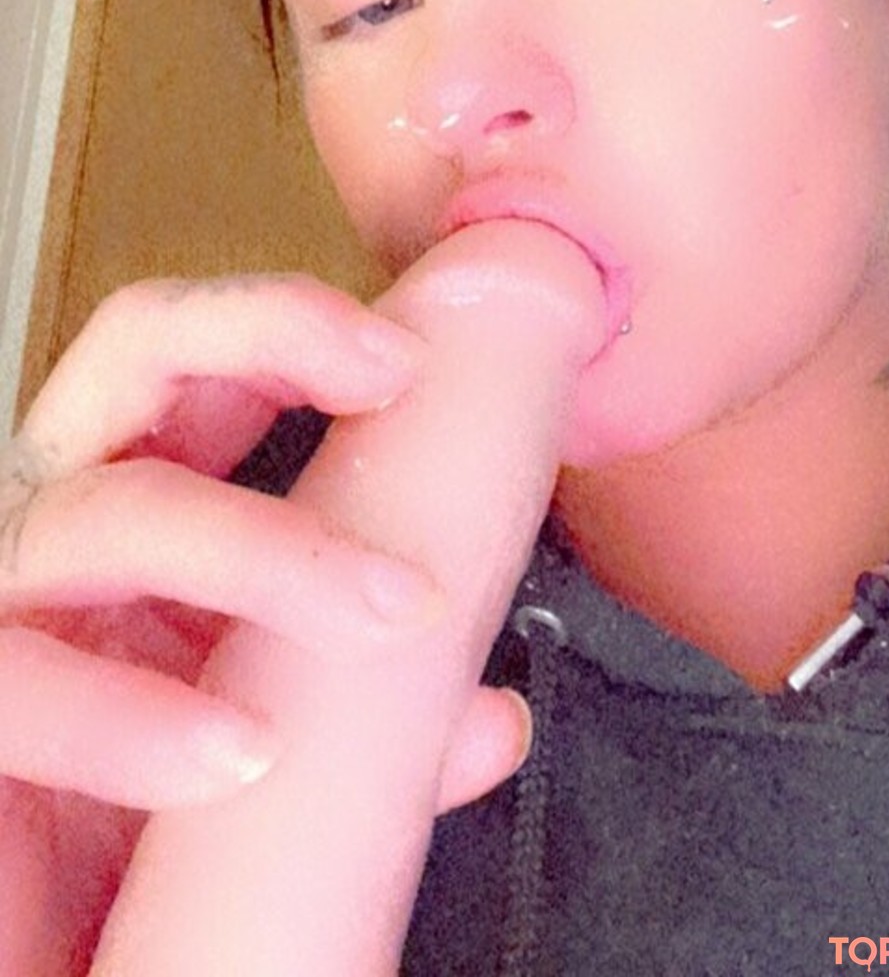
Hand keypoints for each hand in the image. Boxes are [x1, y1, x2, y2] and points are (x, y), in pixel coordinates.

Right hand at [0, 275, 528, 973]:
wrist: (44, 963)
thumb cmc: (135, 844)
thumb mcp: (275, 757)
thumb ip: (371, 725)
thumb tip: (490, 718)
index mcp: (148, 517)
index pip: (200, 361)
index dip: (295, 325)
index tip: (413, 358)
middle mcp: (67, 532)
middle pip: (131, 354)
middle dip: (265, 331)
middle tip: (391, 375)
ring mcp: (7, 612)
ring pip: (105, 511)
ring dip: (262, 546)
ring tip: (386, 615)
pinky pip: (22, 685)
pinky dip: (132, 718)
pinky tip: (235, 754)